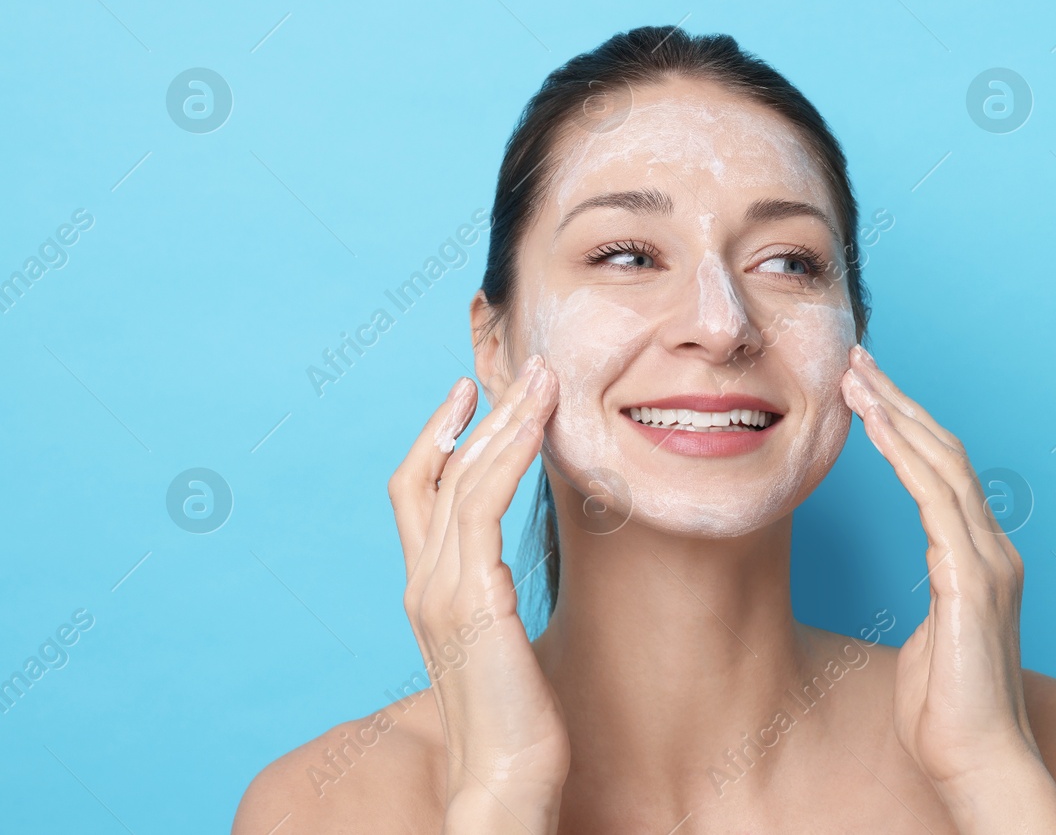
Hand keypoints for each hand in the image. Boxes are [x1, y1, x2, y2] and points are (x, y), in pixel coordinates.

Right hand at [387, 356, 566, 833]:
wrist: (503, 783)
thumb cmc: (515, 724)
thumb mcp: (500, 645)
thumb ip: (492, 602)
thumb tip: (514, 576)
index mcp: (427, 591)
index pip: (418, 493)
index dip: (439, 437)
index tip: (472, 395)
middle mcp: (423, 583)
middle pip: (437, 471)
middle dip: (483, 412)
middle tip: (525, 367)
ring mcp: (440, 590)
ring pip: (462, 477)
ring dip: (505, 420)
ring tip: (542, 379)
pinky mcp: (470, 600)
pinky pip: (482, 506)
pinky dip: (508, 457)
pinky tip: (537, 426)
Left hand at [841, 347, 1055, 833]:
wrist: (980, 762)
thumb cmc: (948, 715)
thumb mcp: (933, 643)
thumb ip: (935, 603)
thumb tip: (926, 591)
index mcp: (982, 560)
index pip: (945, 474)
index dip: (909, 427)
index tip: (870, 392)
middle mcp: (993, 550)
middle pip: (946, 452)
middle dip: (900, 402)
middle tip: (858, 361)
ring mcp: (988, 562)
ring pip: (943, 463)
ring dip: (897, 414)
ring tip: (856, 378)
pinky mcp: (973, 580)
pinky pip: (937, 500)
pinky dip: (905, 458)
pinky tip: (875, 428)